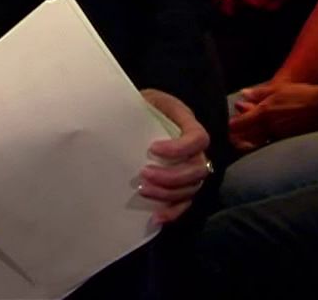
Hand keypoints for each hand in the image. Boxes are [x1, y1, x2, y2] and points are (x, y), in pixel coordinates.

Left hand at [139, 89, 211, 225]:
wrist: (142, 113)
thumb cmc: (142, 106)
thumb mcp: (143, 99)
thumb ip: (140, 106)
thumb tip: (119, 116)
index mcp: (188, 123)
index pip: (198, 138)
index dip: (179, 148)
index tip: (152, 149)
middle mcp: (196, 149)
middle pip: (198, 169)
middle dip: (171, 176)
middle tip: (143, 174)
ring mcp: (192, 168)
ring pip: (191, 188)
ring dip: (168, 194)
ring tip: (143, 190)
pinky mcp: (183, 185)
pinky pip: (185, 203)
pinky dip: (172, 212)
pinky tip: (155, 218)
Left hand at [228, 80, 317, 150]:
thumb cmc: (301, 94)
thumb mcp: (278, 88)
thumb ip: (258, 93)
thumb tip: (242, 94)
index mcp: (263, 114)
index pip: (238, 125)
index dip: (229, 127)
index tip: (225, 126)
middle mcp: (268, 128)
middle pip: (244, 138)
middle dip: (236, 138)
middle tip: (229, 137)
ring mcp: (277, 137)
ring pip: (255, 143)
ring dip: (247, 141)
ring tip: (242, 140)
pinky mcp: (286, 142)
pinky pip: (267, 144)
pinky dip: (260, 143)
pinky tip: (259, 141)